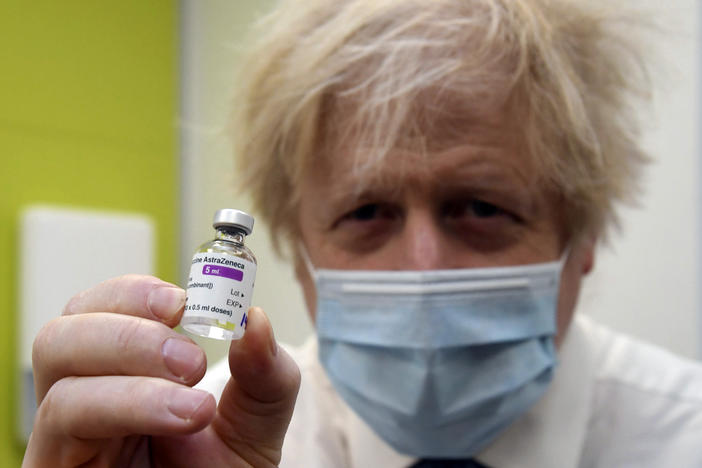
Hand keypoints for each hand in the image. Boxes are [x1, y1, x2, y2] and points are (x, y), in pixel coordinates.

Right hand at [23, 275, 300, 466]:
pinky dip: (125, 403)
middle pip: (63, 331)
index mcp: (122, 372)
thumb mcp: (255, 424)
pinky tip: (180, 416)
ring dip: (130, 364)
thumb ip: (264, 374)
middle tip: (193, 357)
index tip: (183, 301)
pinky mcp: (55, 466)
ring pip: (55, 369)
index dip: (133, 294)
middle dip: (130, 330)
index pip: (99, 310)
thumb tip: (256, 319)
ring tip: (194, 397)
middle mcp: (84, 397)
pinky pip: (61, 419)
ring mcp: (65, 436)